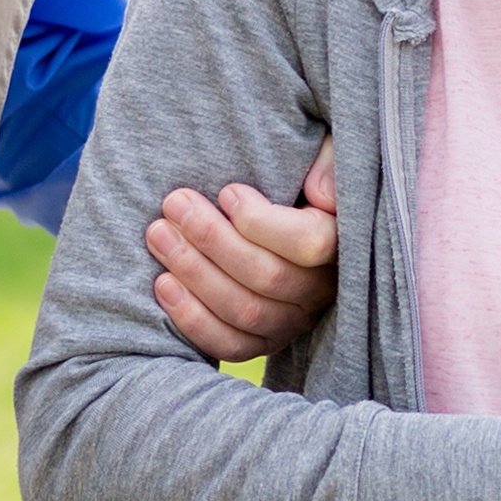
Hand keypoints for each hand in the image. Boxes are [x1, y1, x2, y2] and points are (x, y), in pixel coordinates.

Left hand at [152, 142, 340, 362]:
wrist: (271, 221)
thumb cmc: (296, 180)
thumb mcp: (325, 155)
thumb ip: (328, 163)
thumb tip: (318, 192)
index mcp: (342, 243)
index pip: (310, 244)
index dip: (261, 221)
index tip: (226, 192)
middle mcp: (321, 290)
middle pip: (267, 277)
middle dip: (211, 238)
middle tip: (173, 204)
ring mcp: (292, 321)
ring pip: (244, 311)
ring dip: (193, 272)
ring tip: (158, 234)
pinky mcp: (263, 342)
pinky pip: (230, 345)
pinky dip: (192, 318)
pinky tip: (163, 283)